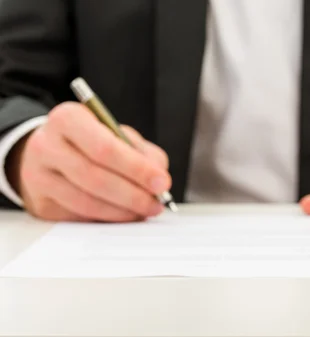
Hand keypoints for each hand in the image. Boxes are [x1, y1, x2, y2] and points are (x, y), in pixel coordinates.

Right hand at [6, 102, 171, 221]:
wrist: (48, 151)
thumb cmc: (89, 141)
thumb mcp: (116, 133)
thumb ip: (142, 152)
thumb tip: (158, 179)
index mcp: (68, 119)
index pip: (105, 148)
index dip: (137, 169)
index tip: (162, 182)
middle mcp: (47, 145)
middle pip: (95, 178)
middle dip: (133, 194)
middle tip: (157, 202)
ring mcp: (38, 176)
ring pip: (86, 202)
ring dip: (123, 211)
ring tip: (145, 210)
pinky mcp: (41, 203)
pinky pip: (79, 216)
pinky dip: (108, 218)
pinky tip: (124, 214)